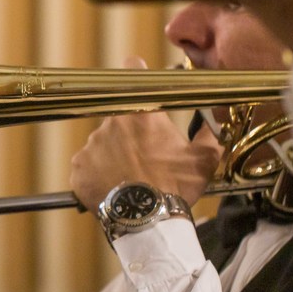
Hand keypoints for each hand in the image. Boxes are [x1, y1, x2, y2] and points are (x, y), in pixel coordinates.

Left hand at [69, 58, 223, 208]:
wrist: (147, 221)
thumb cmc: (176, 187)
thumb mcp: (203, 160)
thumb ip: (208, 136)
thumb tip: (214, 125)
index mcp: (141, 114)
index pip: (132, 72)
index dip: (135, 70)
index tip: (136, 71)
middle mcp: (111, 123)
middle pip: (118, 117)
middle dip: (129, 132)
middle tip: (144, 157)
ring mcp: (91, 145)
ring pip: (102, 144)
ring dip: (113, 155)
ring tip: (129, 178)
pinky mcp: (78, 168)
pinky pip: (87, 166)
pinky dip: (97, 175)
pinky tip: (113, 188)